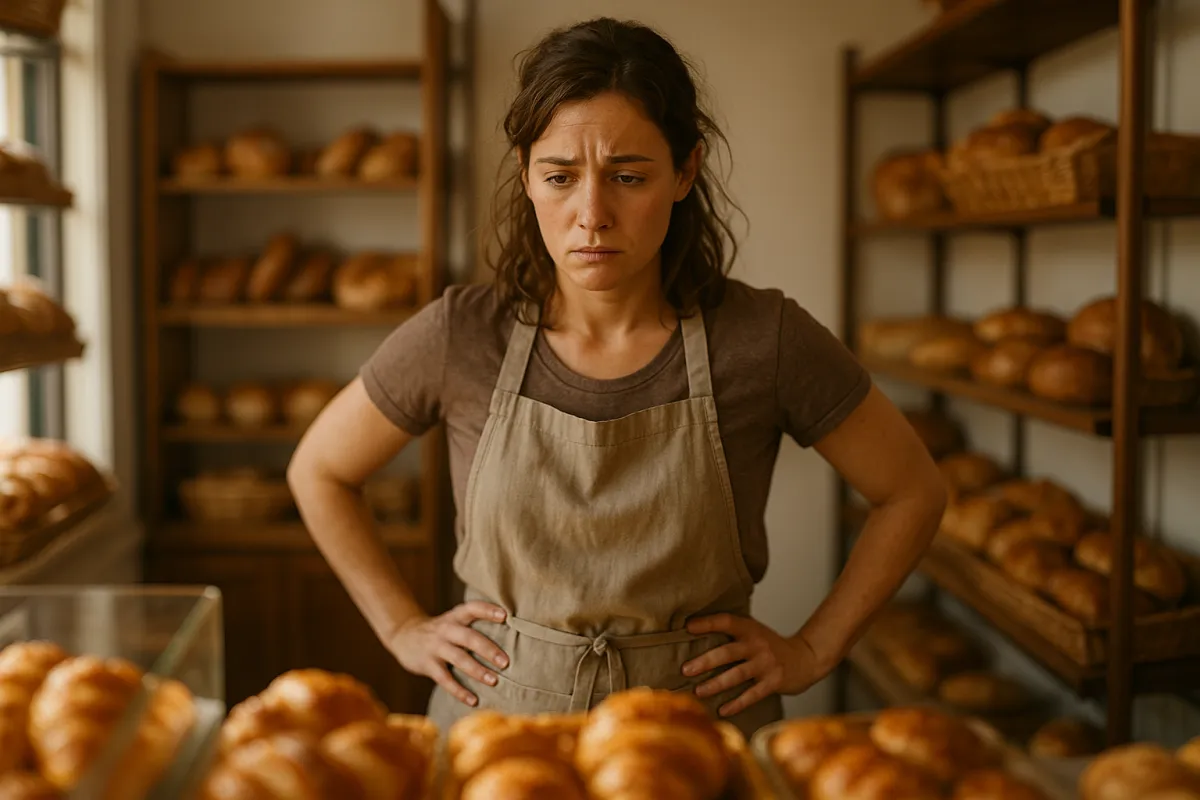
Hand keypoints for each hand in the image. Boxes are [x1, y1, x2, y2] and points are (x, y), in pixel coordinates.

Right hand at [388, 601, 509, 706]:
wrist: (404, 635)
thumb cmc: (440, 631)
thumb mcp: (453, 621)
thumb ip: (474, 626)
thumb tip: (512, 636)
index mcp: (455, 617)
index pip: (472, 608)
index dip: (487, 610)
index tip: (505, 616)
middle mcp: (446, 629)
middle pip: (468, 637)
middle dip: (488, 649)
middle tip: (506, 662)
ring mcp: (435, 647)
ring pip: (458, 658)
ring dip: (477, 670)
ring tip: (494, 681)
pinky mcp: (427, 664)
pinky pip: (444, 679)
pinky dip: (459, 691)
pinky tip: (473, 700)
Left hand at [682, 613, 824, 717]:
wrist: (806, 658)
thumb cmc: (770, 647)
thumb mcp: (754, 633)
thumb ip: (733, 635)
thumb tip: (694, 635)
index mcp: (750, 629)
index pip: (726, 621)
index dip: (707, 623)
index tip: (688, 627)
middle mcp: (757, 645)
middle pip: (728, 652)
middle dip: (705, 661)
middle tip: (685, 669)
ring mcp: (766, 664)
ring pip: (737, 675)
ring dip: (716, 684)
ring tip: (698, 691)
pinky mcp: (774, 682)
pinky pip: (752, 695)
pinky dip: (737, 704)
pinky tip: (722, 710)